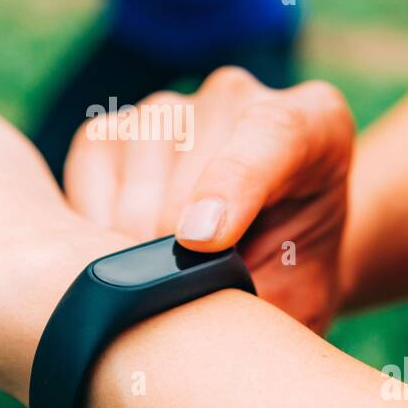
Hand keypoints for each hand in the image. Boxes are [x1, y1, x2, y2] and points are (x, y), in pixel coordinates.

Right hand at [64, 68, 354, 331]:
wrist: (259, 264)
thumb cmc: (287, 278)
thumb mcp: (301, 297)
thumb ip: (272, 294)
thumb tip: (200, 309)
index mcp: (315, 123)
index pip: (274, 132)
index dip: (232, 184)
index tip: (200, 241)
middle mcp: (238, 98)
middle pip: (194, 160)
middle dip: (176, 240)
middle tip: (183, 295)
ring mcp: (171, 106)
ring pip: (138, 168)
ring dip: (136, 236)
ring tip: (161, 275)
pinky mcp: (114, 128)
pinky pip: (91, 166)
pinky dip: (96, 220)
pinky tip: (124, 250)